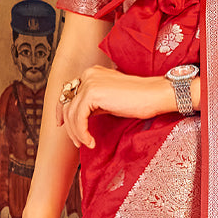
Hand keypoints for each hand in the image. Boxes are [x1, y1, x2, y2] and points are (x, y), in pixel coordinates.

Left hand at [58, 65, 180, 149]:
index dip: (62, 110)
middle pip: (66, 102)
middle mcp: (88, 74)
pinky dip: (82, 132)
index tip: (62, 125)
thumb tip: (81, 116)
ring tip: (86, 143)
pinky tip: (90, 141)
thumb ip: (94, 103)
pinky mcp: (93, 93)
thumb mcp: (110, 100)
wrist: (155, 95)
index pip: (68, 91)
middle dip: (68, 124)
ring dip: (76, 132)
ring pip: (71, 112)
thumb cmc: (139, 100)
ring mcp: (89, 82)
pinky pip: (79, 117)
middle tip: (75, 141)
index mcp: (92, 74)